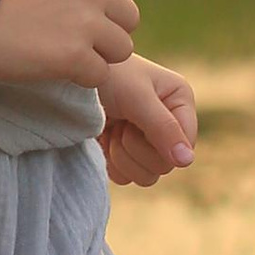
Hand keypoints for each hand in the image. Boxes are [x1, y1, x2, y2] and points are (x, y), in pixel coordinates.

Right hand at [0, 0, 139, 85]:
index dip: (103, 12)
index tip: (75, 20)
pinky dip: (81, 78)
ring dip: (97, 58)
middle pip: (129, 21)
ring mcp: (86, 22)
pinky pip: (100, 75)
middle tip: (75, 43)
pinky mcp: (75, 55)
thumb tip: (110, 9)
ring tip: (63, 56)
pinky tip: (54, 69)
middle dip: (107, 35)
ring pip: (121, 50)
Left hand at [97, 55, 197, 186]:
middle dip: (136, 148)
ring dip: (122, 156)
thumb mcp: (136, 97)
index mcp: (179, 101)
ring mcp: (146, 141)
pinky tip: (104, 138)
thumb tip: (187, 161)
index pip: (185, 144)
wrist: (67, 79)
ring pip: (146, 176)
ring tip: (112, 128)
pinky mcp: (125, 154)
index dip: (161, 144)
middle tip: (121, 122)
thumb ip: (163, 127)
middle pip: (165, 164)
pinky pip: (126, 178)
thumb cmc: (105, 75)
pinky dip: (111, 162)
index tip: (136, 125)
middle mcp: (168, 122)